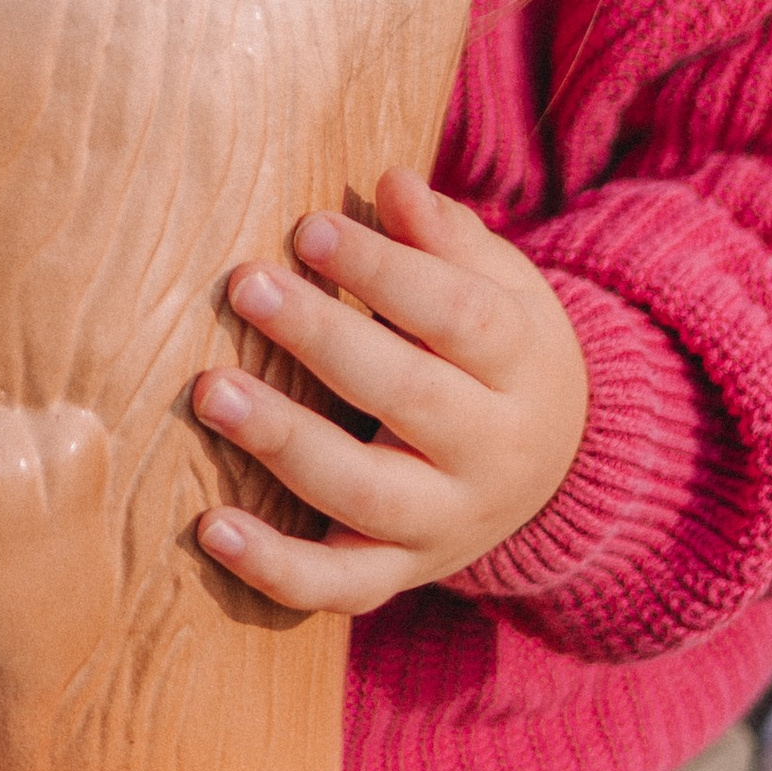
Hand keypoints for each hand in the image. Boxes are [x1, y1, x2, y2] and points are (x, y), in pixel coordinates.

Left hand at [192, 170, 588, 615]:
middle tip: (246, 286)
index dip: (383, 270)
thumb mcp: (501, 286)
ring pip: (366, 494)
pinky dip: (276, 568)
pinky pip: (338, 586)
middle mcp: (489, 451)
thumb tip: (393, 183)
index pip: (456, 314)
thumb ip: (447, 239)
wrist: (559, 472)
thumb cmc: (500, 351)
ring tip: (212, 392)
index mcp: (518, 364)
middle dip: (323, 340)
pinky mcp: (400, 574)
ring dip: (284, 443)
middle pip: (408, 397)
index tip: (306, 229)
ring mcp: (445, 523)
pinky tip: (212, 527)